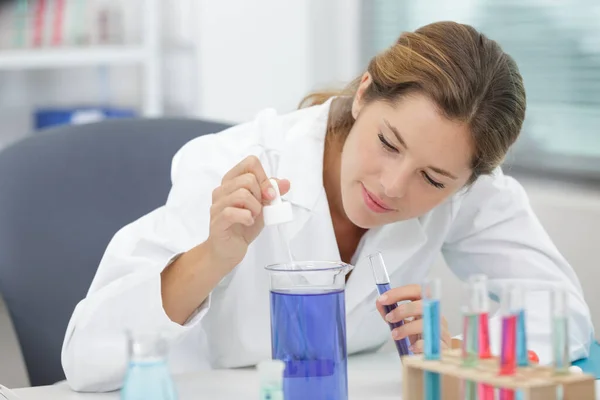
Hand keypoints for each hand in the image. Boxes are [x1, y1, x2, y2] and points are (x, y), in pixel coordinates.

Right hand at [207, 155, 289, 269]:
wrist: (229, 249)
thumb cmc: (244, 225)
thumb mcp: (262, 206)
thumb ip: (271, 192)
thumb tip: (285, 182)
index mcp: (232, 181)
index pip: (250, 163)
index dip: (264, 177)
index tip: (268, 193)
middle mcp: (222, 190)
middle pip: (248, 179)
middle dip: (260, 195)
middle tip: (259, 209)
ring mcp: (217, 205)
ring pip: (242, 194)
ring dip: (255, 208)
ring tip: (253, 216)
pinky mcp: (217, 221)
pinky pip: (233, 212)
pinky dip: (247, 217)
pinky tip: (248, 222)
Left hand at [376, 284, 451, 353]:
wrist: (433, 355)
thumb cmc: (418, 335)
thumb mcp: (404, 321)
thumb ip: (391, 312)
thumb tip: (379, 303)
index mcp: (426, 305)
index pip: (416, 290)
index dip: (399, 292)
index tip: (383, 299)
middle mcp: (436, 314)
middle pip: (423, 305)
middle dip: (402, 310)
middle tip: (390, 318)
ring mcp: (441, 330)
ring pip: (426, 323)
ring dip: (406, 328)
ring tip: (395, 334)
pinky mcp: (443, 347)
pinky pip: (430, 343)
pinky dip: (418, 345)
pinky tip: (411, 347)